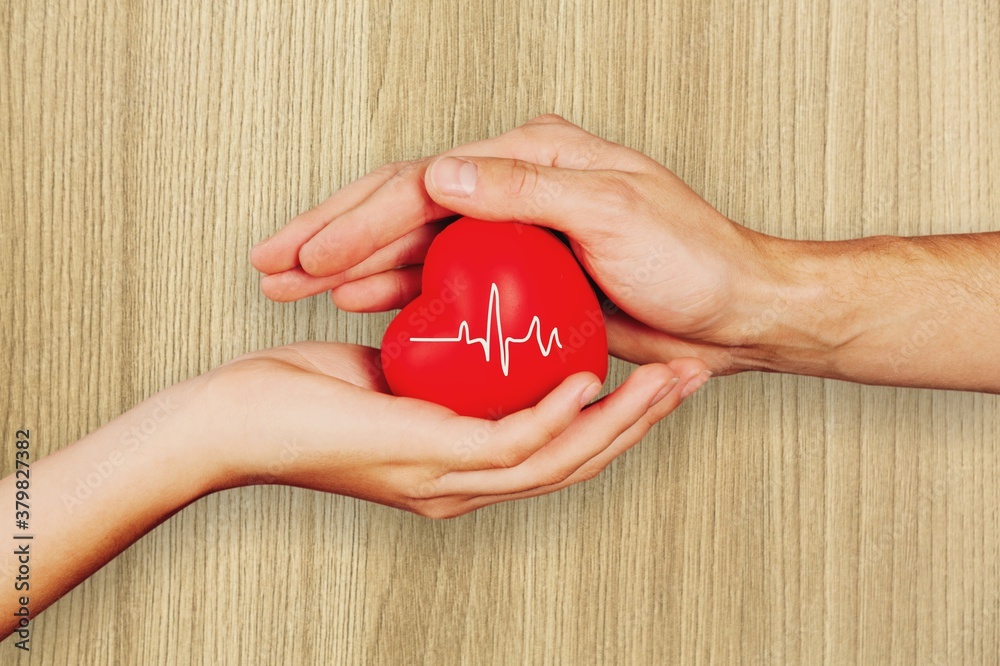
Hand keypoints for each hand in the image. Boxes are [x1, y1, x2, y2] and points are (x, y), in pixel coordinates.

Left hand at [205, 342, 707, 517]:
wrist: (231, 422)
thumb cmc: (300, 396)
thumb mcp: (390, 372)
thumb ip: (438, 362)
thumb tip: (467, 325)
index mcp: (461, 468)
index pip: (557, 450)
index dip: (615, 418)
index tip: (655, 376)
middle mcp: (464, 484)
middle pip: (578, 460)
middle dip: (642, 419)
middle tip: (694, 377)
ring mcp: (448, 477)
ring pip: (561, 457)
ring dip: (623, 420)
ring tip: (672, 380)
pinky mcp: (428, 458)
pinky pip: (513, 441)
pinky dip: (560, 414)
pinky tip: (594, 381)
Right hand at [250, 114, 772, 375]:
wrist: (733, 311)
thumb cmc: (692, 257)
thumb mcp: (613, 213)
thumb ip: (524, 189)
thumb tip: (440, 170)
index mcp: (532, 156)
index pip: (423, 182)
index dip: (356, 219)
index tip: (305, 255)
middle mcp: (515, 186)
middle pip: (403, 204)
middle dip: (332, 237)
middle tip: (271, 266)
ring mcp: (513, 232)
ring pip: (414, 243)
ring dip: (351, 266)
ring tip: (293, 287)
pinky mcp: (520, 276)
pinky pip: (444, 280)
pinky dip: (397, 292)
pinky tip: (360, 305)